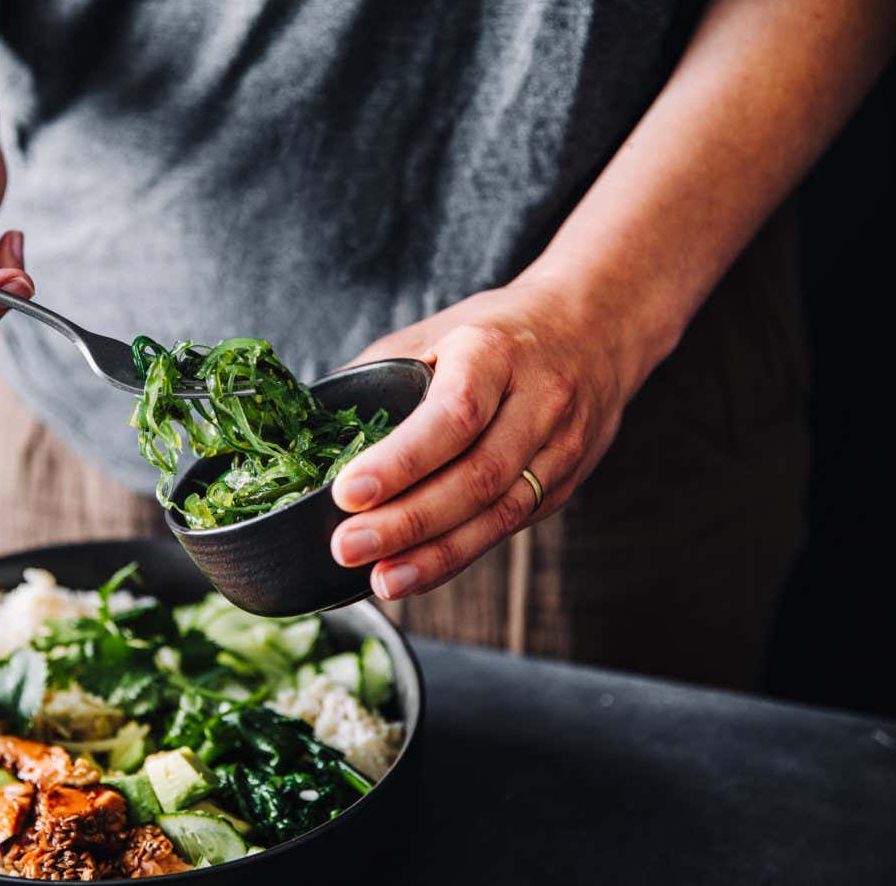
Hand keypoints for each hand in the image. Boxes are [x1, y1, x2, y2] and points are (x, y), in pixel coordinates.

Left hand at [329, 274, 639, 599]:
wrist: (596, 328)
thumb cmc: (496, 333)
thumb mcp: (435, 332)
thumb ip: (377, 376)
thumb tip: (312, 427)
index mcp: (495, 353)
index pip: (453, 415)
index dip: (401, 460)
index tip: (348, 491)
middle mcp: (537, 402)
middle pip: (476, 476)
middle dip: (407, 521)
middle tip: (347, 547)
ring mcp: (559, 447)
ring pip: (498, 513)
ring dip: (434, 555)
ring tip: (381, 580)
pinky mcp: (563, 484)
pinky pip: (507, 528)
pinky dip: (458, 556)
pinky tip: (416, 572)